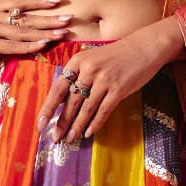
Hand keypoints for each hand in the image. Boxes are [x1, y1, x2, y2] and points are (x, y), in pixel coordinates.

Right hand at [0, 0, 69, 75]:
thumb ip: (2, 19)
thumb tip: (28, 20)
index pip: (20, 0)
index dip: (40, 0)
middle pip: (25, 15)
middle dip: (49, 17)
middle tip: (69, 18)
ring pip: (22, 31)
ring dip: (44, 32)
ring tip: (61, 33)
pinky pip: (12, 46)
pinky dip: (29, 46)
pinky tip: (42, 45)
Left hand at [38, 17, 184, 142]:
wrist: (145, 47)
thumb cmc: (117, 55)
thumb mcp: (93, 59)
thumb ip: (79, 76)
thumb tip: (64, 102)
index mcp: (78, 61)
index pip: (58, 88)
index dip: (48, 108)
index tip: (40, 124)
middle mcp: (89, 69)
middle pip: (71, 101)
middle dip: (61, 122)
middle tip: (54, 137)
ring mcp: (104, 79)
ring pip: (86, 109)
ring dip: (76, 126)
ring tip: (69, 139)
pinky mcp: (119, 89)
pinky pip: (104, 110)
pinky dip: (95, 123)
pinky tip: (88, 133)